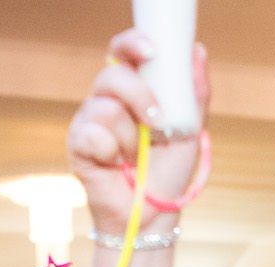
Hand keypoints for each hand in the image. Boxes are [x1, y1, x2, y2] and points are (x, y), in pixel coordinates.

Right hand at [67, 30, 208, 232]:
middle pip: (112, 76)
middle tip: (157, 123)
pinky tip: (115, 166)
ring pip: (104, 109)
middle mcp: (107, 101)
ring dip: (129, 138)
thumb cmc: (168, 173)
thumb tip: (197, 51)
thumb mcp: (190, 129)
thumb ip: (194, 93)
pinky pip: (92, 135)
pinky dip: (110, 153)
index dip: (131, 44)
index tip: (150, 51)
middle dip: (139, 96)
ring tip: (135, 158)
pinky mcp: (77, 145)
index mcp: (132, 90)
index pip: (123, 53)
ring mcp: (89, 122)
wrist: (152, 215)